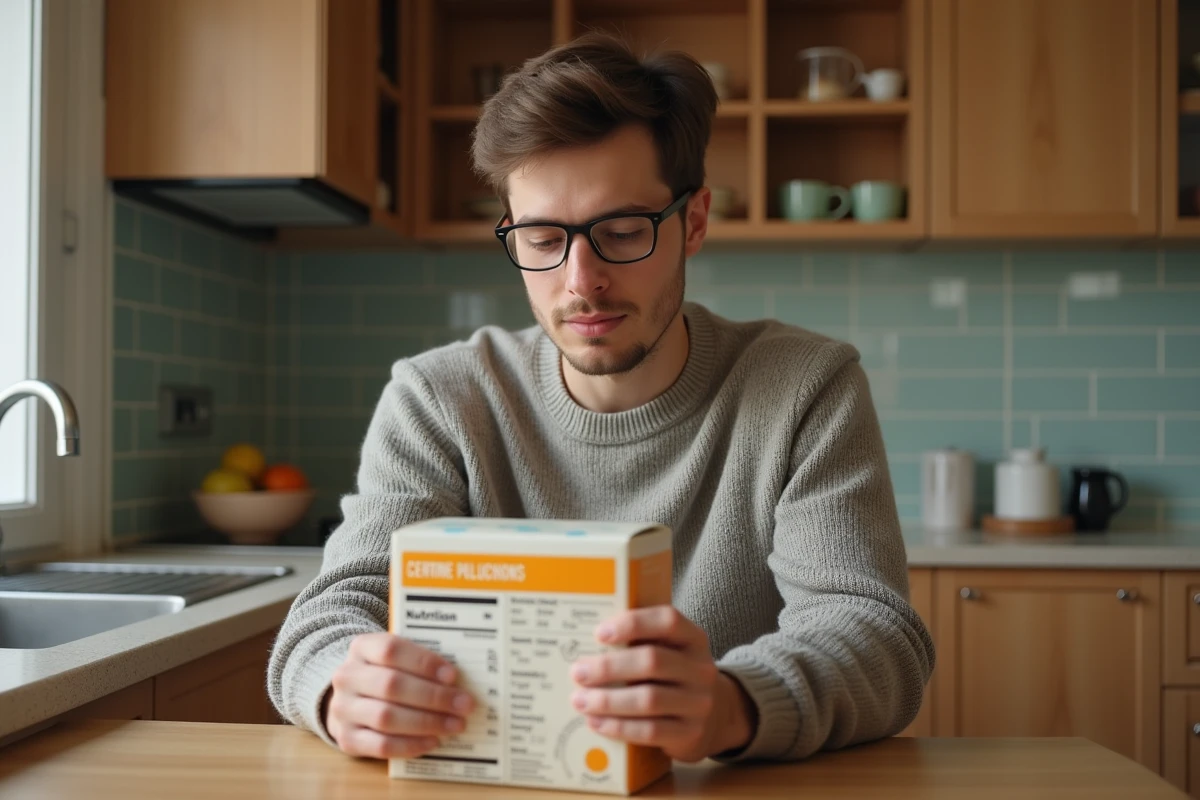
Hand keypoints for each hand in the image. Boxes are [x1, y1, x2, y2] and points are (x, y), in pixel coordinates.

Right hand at [324, 633, 475, 758]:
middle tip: (464, 704)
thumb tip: (457, 680)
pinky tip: (433, 741)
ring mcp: (343, 710)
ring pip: (387, 717)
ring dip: (427, 722)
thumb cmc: (386, 674)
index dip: (423, 662)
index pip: (391, 649)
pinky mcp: (347, 738)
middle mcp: (347, 677)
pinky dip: (411, 745)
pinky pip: (381, 745)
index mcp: (361, 648)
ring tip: (455, 724)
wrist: (351, 699)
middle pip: (391, 685)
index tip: (453, 675)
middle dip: (433, 696)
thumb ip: (420, 662)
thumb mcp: (398, 659)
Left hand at [568, 606, 756, 761]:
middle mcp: (701, 669)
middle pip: (653, 661)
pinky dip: (618, 726)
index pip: (668, 621)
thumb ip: (640, 643)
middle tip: (578, 672)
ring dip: (608, 700)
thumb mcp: (670, 652)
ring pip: (649, 699)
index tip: (599, 633)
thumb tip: (586, 644)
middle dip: (609, 667)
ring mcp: (698, 703)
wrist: (714, 716)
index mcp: (693, 639)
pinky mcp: (690, 733)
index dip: (633, 624)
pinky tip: (596, 722)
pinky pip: (650, 731)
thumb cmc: (674, 676)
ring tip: (580, 700)